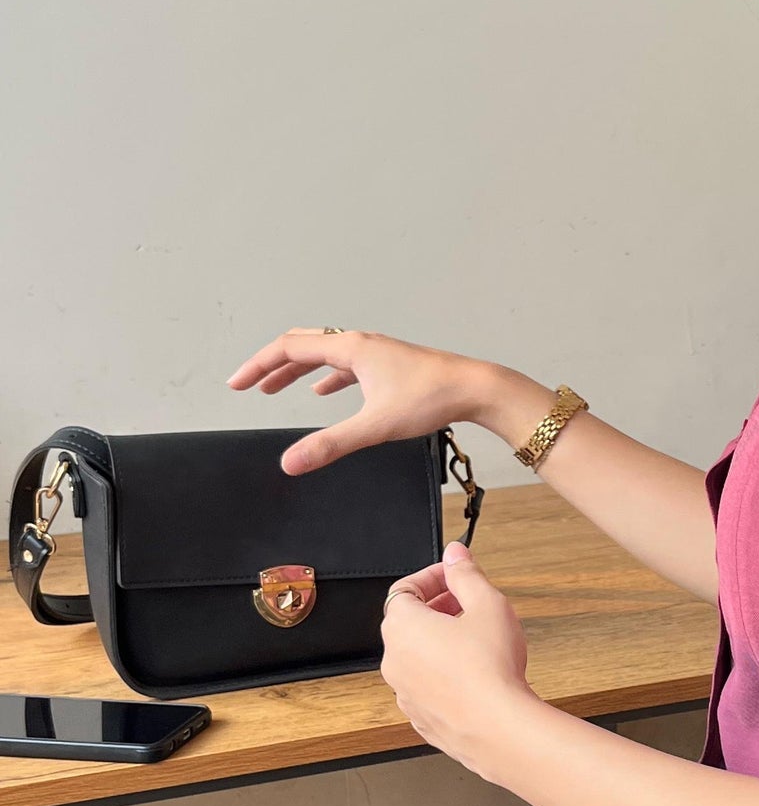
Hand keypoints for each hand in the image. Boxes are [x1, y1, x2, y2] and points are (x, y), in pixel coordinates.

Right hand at [227, 328, 490, 475]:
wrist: (476, 387)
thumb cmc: (431, 399)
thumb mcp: (375, 426)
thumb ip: (330, 445)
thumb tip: (289, 463)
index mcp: (349, 348)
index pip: (289, 348)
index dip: (258, 365)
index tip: (235, 383)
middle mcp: (360, 343)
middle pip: (303, 346)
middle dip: (272, 365)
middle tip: (248, 384)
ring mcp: (376, 352)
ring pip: (325, 355)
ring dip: (297, 371)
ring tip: (275, 389)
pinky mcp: (390, 365)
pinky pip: (347, 365)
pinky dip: (327, 377)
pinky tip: (323, 393)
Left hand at [379, 540, 536, 777]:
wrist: (499, 729)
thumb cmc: (491, 669)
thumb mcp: (487, 604)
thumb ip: (466, 574)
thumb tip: (455, 555)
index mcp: (402, 627)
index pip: (404, 589)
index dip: (432, 578)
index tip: (455, 575)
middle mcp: (395, 660)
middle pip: (408, 622)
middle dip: (438, 608)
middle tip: (468, 604)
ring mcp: (405, 693)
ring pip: (417, 657)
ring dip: (440, 642)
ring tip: (476, 640)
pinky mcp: (421, 718)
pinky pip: (427, 686)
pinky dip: (443, 674)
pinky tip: (474, 674)